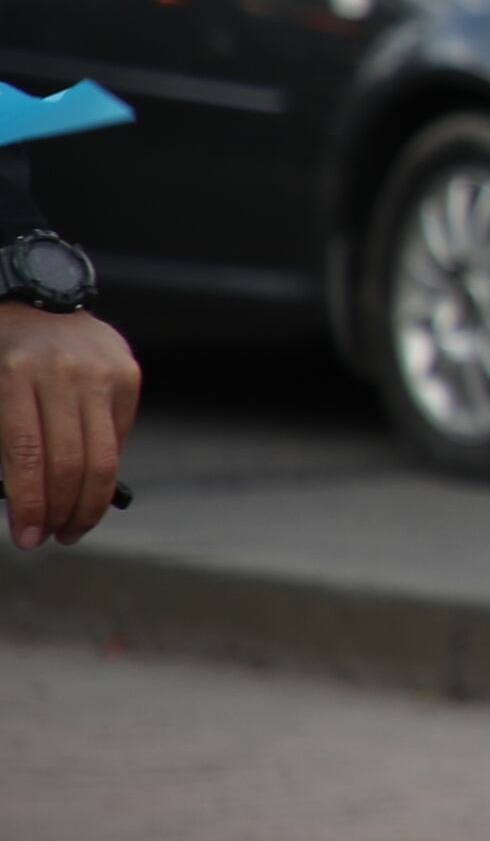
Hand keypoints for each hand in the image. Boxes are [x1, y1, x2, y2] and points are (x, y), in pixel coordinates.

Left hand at [0, 303, 138, 548]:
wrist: (38, 302)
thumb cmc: (1, 358)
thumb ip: (5, 441)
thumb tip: (23, 503)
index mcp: (14, 376)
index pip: (25, 456)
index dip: (29, 504)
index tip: (26, 538)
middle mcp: (61, 372)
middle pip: (70, 462)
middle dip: (61, 512)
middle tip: (52, 538)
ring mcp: (100, 371)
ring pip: (102, 456)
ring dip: (89, 503)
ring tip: (74, 526)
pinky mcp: (127, 373)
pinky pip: (118, 436)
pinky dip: (104, 466)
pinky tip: (88, 482)